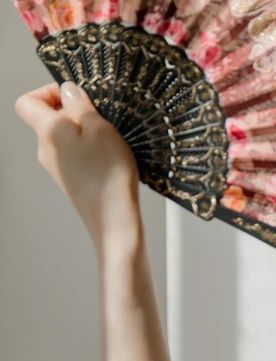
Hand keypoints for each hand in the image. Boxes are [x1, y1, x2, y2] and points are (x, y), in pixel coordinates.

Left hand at [15, 82, 140, 247]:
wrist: (113, 217)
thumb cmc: (107, 174)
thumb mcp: (100, 127)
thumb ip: (80, 105)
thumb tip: (69, 91)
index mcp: (48, 131)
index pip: (27, 102)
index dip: (48, 92)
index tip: (73, 97)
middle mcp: (45, 149)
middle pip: (49, 120)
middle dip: (74, 114)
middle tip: (100, 120)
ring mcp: (57, 167)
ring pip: (65, 138)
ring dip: (86, 134)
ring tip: (109, 142)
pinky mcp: (70, 180)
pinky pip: (75, 156)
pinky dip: (90, 151)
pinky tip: (110, 160)